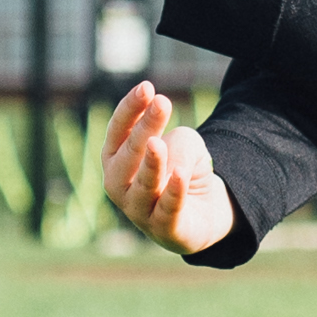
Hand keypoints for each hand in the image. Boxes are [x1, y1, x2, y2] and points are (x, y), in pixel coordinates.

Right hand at [99, 80, 234, 254]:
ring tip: (157, 143)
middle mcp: (119, 185)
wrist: (201, 214)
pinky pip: (167, 209)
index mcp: (115, 160)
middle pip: (127, 155)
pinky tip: (180, 172)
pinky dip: (173, 191)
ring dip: (151, 164)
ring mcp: (138, 210)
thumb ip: (176, 142)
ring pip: (143, 186)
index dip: (130, 109)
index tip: (147, 87)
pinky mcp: (163, 229)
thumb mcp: (183, 145)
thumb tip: (171, 154)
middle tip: (162, 103)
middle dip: (143, 129)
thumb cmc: (180, 171)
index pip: (117, 131)